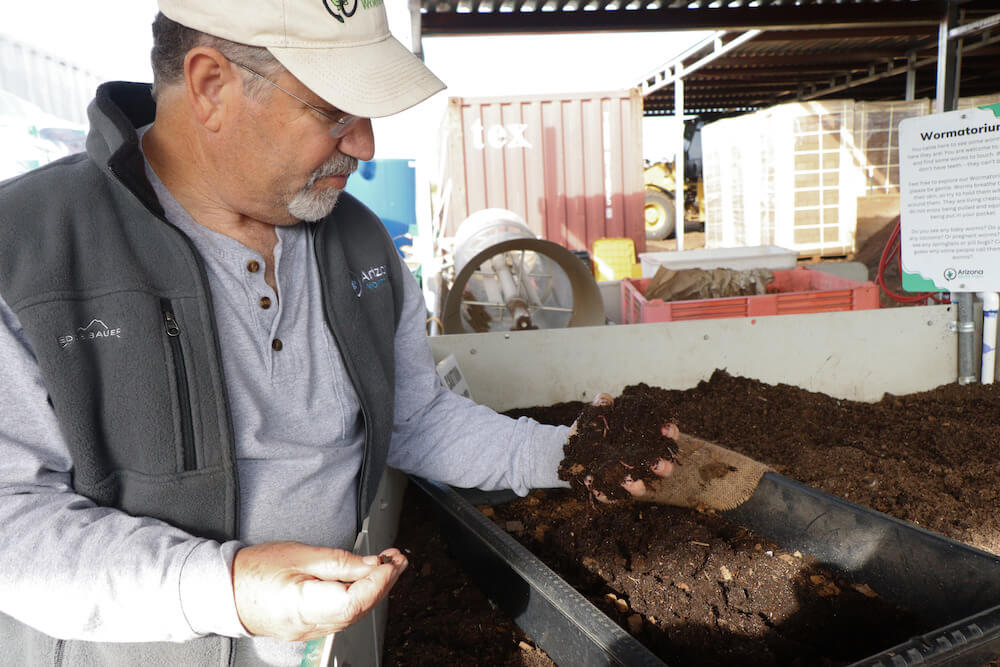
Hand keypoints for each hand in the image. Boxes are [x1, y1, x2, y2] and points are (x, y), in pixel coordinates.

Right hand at [233, 541, 406, 641]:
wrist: (224, 589)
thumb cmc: (253, 570)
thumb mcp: (298, 554)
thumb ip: (337, 561)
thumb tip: (371, 565)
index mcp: (302, 607)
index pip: (353, 601)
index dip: (377, 582)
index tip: (391, 563)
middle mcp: (308, 626)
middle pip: (358, 609)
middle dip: (383, 584)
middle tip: (397, 561)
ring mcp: (309, 631)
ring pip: (353, 615)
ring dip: (374, 591)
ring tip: (388, 567)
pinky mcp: (309, 627)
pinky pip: (342, 616)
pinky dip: (359, 598)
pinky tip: (366, 581)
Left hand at [569, 392, 674, 503]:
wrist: (572, 450)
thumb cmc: (592, 431)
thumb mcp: (595, 416)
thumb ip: (601, 407)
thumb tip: (605, 399)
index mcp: (643, 442)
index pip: (665, 438)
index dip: (670, 434)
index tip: (666, 430)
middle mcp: (640, 463)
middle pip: (662, 469)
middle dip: (663, 467)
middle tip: (657, 464)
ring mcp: (627, 480)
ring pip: (640, 488)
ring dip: (637, 486)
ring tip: (630, 481)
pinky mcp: (609, 492)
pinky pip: (611, 495)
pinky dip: (603, 491)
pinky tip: (593, 483)